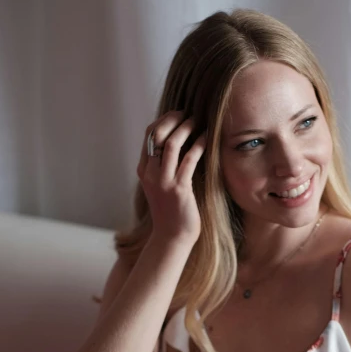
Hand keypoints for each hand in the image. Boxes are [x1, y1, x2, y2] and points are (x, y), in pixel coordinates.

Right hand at [137, 110, 206, 243]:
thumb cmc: (171, 211)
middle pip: (158, 134)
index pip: (149, 135)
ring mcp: (163, 182)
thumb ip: (164, 166)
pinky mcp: (179, 190)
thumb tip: (177, 142)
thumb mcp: (161, 186)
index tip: (178, 114)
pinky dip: (199, 145)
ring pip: (171, 144)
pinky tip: (207, 139)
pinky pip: (189, 160)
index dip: (164, 119)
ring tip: (199, 121)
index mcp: (144, 170)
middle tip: (190, 113)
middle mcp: (150, 174)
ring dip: (187, 128)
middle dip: (175, 119)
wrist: (172, 238)